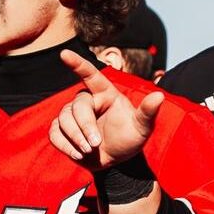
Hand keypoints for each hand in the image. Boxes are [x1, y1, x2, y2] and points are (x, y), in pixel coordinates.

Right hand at [48, 50, 161, 168]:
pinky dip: (65, 146)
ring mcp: (72, 115)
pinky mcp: (61, 130)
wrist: (117, 160)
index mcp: (106, 94)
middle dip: (84, 127)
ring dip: (76, 138)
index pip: (91, 75)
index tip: (64, 53)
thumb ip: (148, 112)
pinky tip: (79, 154)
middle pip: (77, 107)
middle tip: (95, 144)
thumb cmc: (130, 139)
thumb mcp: (142, 127)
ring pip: (63, 120)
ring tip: (89, 150)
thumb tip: (159, 95)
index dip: (78, 64)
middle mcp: (87, 101)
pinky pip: (54, 134)